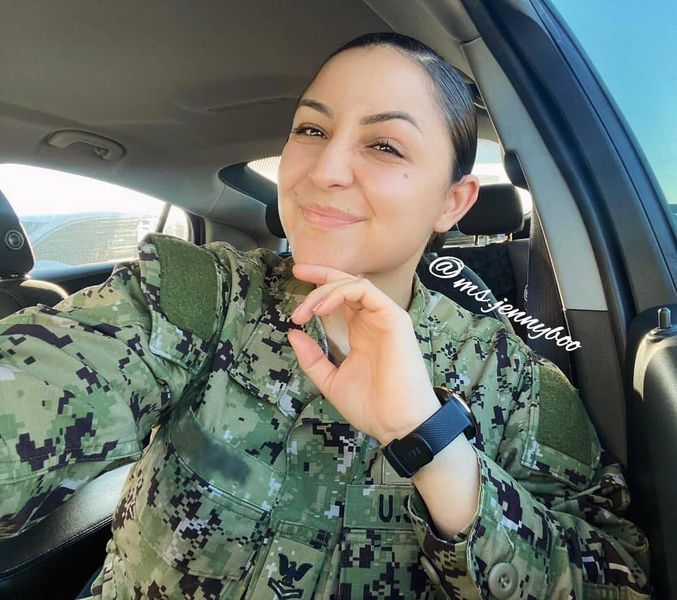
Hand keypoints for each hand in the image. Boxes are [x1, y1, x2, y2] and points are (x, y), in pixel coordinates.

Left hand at [287, 263, 439, 444]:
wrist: (396, 422)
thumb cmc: (370, 406)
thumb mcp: (331, 380)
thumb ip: (312, 358)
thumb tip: (293, 333)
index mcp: (361, 332)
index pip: (340, 298)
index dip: (319, 286)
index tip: (296, 278)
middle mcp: (373, 321)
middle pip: (346, 283)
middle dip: (320, 274)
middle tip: (297, 271)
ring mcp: (384, 318)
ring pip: (353, 284)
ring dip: (325, 291)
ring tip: (305, 310)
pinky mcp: (393, 318)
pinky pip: (365, 291)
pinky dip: (340, 293)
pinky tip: (321, 309)